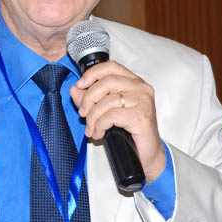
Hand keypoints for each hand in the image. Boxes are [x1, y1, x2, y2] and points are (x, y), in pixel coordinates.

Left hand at [70, 62, 166, 182]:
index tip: (80, 85)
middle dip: (89, 99)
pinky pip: (111, 116)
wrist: (147, 154)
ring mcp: (143, 101)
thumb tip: (74, 89)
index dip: (92, 74)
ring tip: (92, 129)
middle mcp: (141, 88)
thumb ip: (90, 99)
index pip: (111, 67)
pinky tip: (100, 134)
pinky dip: (100, 126)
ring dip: (93, 118)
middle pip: (106, 82)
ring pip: (107, 101)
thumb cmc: (130, 132)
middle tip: (83, 114)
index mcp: (134, 82)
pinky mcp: (141, 116)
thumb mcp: (106, 111)